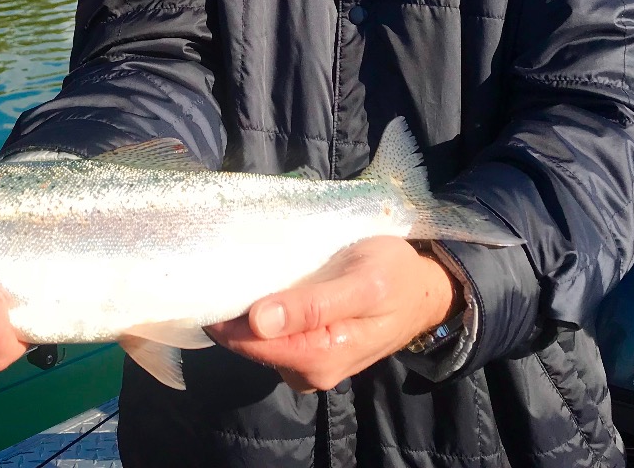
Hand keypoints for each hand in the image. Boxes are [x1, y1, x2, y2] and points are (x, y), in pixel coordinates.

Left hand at [206, 236, 455, 392]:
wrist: (425, 289)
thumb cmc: (395, 277)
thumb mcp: (361, 283)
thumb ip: (312, 306)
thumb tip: (257, 323)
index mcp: (320, 357)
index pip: (251, 344)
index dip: (225, 315)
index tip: (208, 277)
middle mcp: (310, 371)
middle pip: (250, 343)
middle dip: (233, 309)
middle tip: (224, 264)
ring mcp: (310, 363)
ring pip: (258, 338)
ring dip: (246, 307)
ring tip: (240, 267)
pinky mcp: (311, 350)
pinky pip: (274, 333)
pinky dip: (263, 309)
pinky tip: (262, 282)